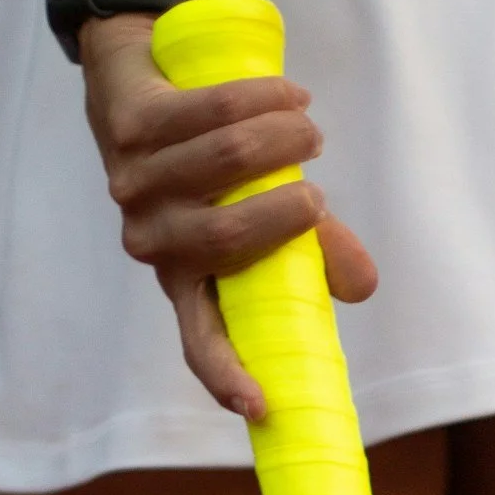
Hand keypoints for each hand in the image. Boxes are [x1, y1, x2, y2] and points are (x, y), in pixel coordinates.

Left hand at [80, 14, 376, 418]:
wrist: (138, 88)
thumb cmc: (209, 170)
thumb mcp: (262, 218)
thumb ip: (309, 253)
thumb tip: (362, 287)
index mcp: (183, 283)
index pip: (199, 341)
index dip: (227, 375)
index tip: (260, 406)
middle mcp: (153, 243)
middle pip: (230, 235)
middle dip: (290, 209)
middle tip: (319, 191)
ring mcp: (135, 185)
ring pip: (228, 160)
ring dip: (285, 138)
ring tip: (308, 128)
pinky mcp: (131, 126)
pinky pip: (214, 110)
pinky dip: (264, 99)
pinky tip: (290, 97)